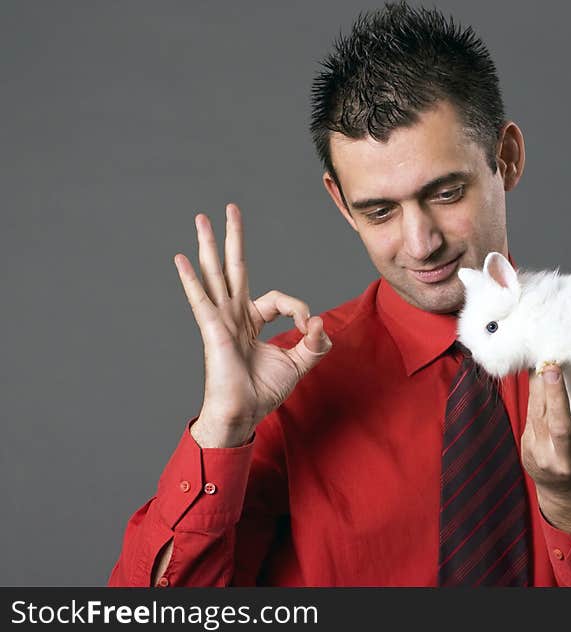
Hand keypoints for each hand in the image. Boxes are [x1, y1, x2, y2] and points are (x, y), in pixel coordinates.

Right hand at [173, 203, 331, 447]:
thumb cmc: (263, 392)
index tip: (309, 329)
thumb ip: (314, 344)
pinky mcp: (213, 331)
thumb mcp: (298, 364)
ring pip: (215, 275)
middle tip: (230, 209)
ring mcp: (221, 321)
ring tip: (201, 218)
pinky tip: (182, 259)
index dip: (299, 309)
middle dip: (232, 238)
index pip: (279, 299)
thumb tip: (321, 323)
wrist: (243, 415)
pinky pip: (201, 301)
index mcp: (252, 322)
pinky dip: (191, 280)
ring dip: (208, 245)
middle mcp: (234, 316)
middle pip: (233, 268)